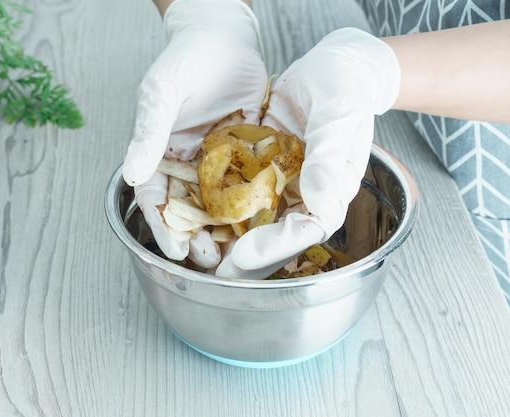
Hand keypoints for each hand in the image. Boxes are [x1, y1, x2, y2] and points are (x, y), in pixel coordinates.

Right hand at [123, 0, 266, 265]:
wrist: (224, 34)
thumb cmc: (185, 58)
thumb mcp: (161, 93)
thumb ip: (148, 133)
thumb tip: (130, 174)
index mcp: (160, 151)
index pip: (156, 197)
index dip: (163, 226)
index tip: (175, 250)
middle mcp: (188, 162)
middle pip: (189, 209)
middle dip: (196, 237)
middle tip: (208, 261)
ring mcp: (218, 160)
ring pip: (218, 203)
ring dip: (224, 229)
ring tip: (235, 253)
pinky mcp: (246, 152)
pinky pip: (249, 182)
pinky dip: (253, 204)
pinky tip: (262, 222)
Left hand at [217, 28, 400, 277]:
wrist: (336, 66)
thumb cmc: (345, 85)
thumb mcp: (339, 112)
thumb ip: (329, 154)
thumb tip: (319, 198)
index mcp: (331, 186)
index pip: (306, 229)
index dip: (276, 247)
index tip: (243, 257)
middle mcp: (307, 191)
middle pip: (279, 234)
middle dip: (249, 256)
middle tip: (217, 274)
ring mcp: (285, 182)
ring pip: (258, 219)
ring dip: (232, 238)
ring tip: (202, 255)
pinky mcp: (265, 168)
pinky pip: (243, 192)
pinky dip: (224, 206)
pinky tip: (198, 216)